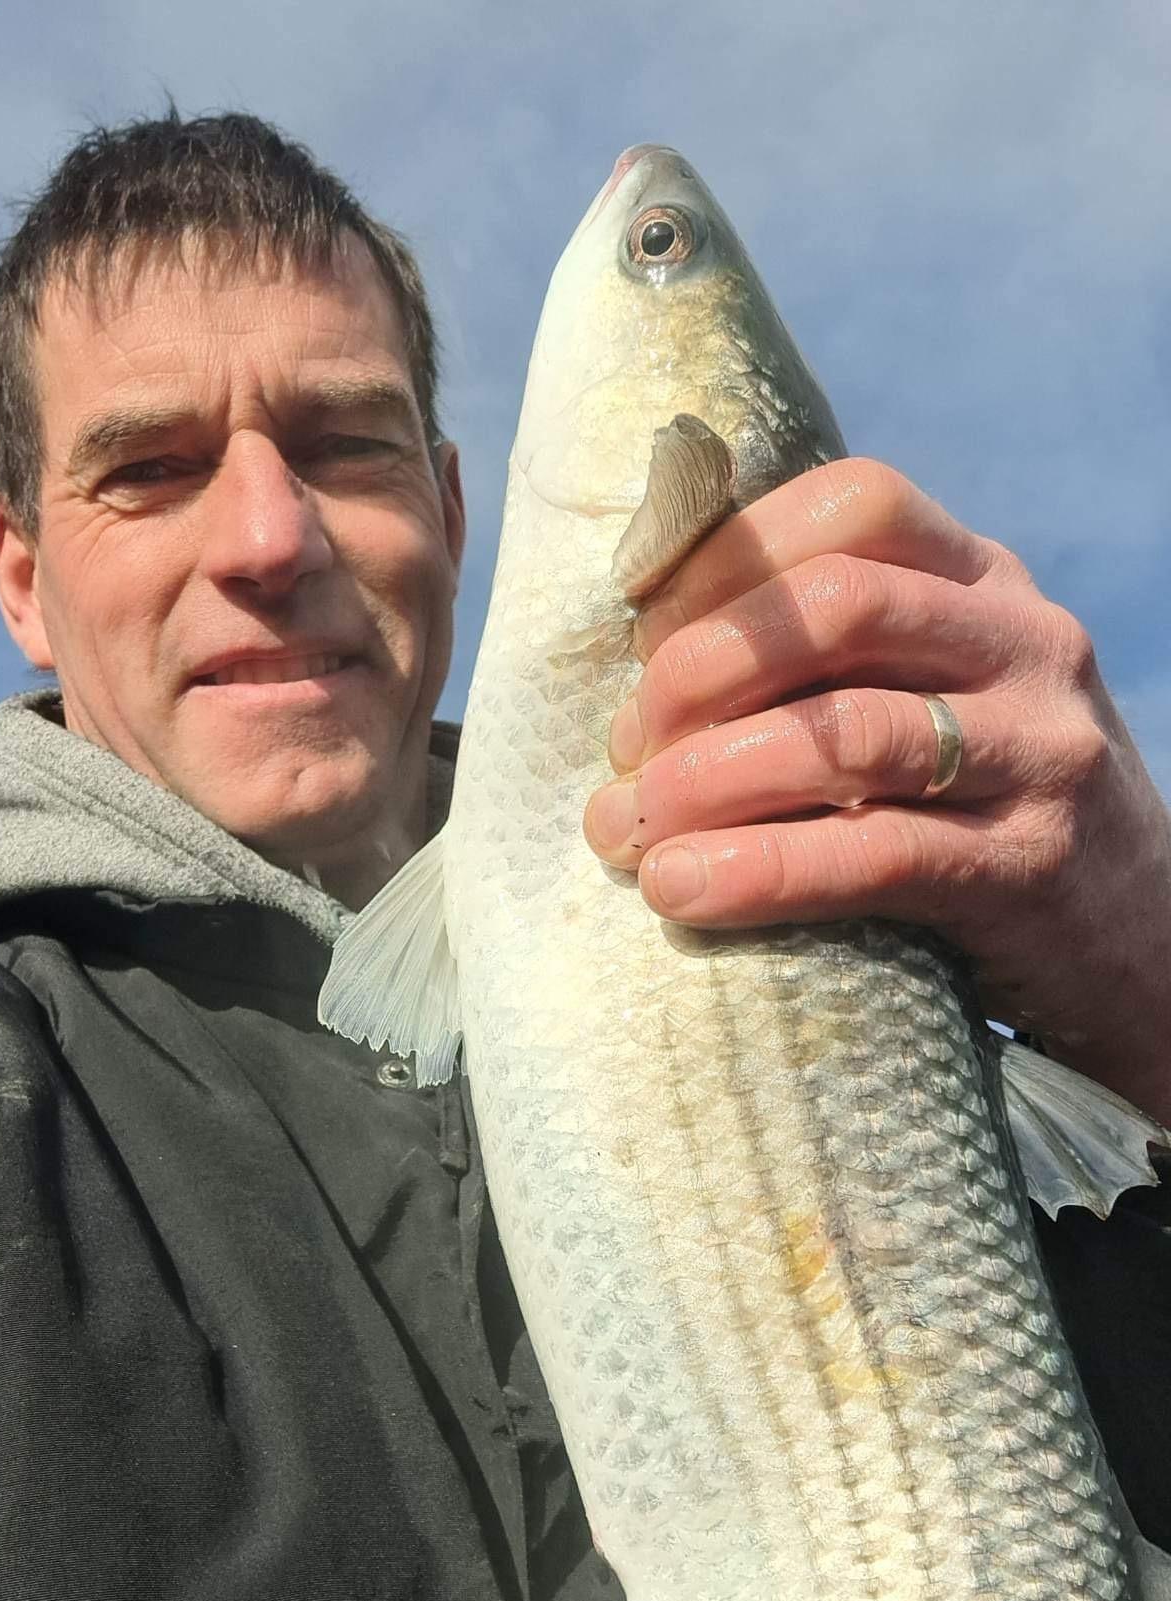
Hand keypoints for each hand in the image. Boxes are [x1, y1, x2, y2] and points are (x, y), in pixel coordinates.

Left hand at [582, 458, 1170, 1124]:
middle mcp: (1025, 644)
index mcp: (984, 582)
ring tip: (627, 832)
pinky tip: (681, 892)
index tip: (639, 636)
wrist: (1137, 949)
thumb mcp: (928, 704)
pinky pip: (875, 855)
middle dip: (700, 670)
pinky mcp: (1029, 869)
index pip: (854, 505)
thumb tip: (636, 691)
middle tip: (626, 753)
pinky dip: (759, 872)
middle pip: (841, 604)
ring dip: (710, 780)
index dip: (727, 557)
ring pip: (850, 732)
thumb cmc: (976, 818)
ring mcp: (1041, 753)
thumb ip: (825, 668)